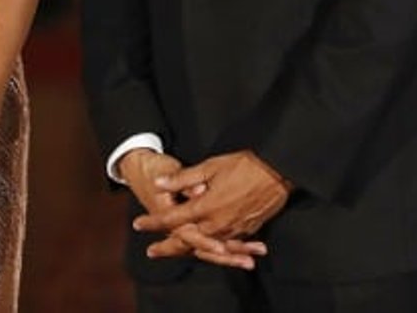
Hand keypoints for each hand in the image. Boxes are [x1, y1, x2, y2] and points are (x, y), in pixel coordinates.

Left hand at [121, 149, 267, 269]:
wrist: (278, 172)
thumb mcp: (210, 166)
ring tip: (175, 252)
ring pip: (206, 246)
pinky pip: (225, 245)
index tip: (138, 224)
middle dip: (167, 246)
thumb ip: (182, 178)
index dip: (153, 222)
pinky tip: (208, 248)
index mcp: (206, 207)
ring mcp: (233, 230)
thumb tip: (159, 183)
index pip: (173, 219)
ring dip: (189, 250)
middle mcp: (218, 224)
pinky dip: (213, 248)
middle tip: (152, 252)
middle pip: (187, 241)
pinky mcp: (247, 231)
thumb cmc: (244, 165)